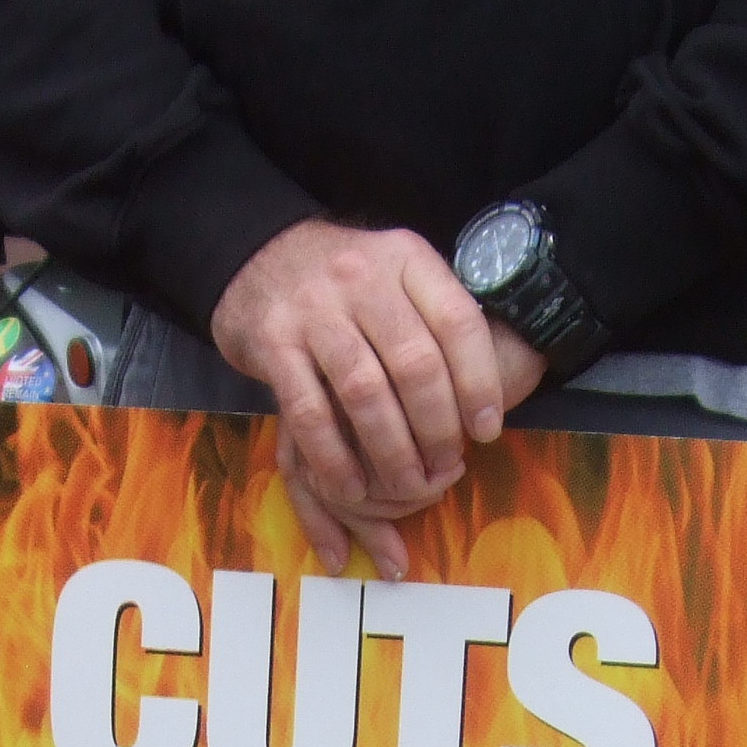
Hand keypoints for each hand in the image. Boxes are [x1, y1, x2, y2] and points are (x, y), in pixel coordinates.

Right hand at [211, 222, 545, 576]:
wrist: (259, 259)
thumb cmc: (347, 286)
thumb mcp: (399, 276)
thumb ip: (435, 320)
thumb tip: (487, 398)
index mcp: (407, 258)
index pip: (457, 322)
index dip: (480, 383)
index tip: (488, 431)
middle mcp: (362, 278)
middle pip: (415, 363)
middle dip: (437, 428)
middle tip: (446, 469)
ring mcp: (313, 310)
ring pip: (365, 392)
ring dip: (391, 451)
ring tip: (407, 487)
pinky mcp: (272, 344)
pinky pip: (309, 412)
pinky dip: (333, 458)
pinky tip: (350, 488)